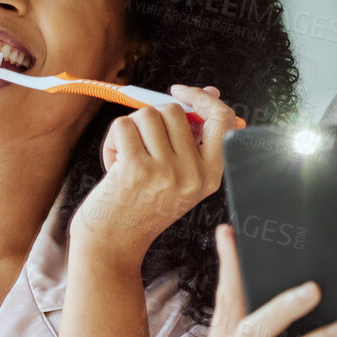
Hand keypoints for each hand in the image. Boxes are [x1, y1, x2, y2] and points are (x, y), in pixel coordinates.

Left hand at [70, 85, 236, 268]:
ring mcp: (166, 172)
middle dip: (151, 120)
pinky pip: (123, 125)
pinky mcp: (136, 168)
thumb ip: (195, 135)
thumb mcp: (180, 174)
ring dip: (130, 130)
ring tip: (128, 159)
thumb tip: (211, 92)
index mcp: (211, 176)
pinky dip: (112, 140)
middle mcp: (193, 175)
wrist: (112, 244)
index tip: (182, 92)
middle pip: (174, 111)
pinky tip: (114, 165)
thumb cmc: (143, 205)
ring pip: (147, 115)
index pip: (223, 120)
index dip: (203, 99)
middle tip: (142, 148)